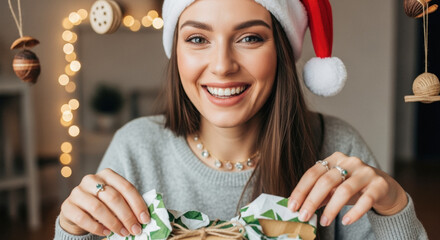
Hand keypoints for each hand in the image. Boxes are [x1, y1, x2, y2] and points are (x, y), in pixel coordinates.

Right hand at [59, 168, 150, 236]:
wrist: (78, 211)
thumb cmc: (103, 204)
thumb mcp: (116, 200)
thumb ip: (128, 204)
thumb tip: (145, 218)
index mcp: (108, 174)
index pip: (126, 187)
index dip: (137, 204)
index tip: (145, 219)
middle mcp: (91, 179)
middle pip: (113, 197)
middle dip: (127, 216)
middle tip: (135, 229)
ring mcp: (77, 192)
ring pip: (98, 208)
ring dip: (114, 223)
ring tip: (123, 232)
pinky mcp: (67, 206)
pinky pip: (83, 218)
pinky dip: (96, 227)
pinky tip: (106, 232)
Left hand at [287, 152, 407, 226]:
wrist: (384, 188)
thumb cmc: (353, 188)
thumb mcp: (334, 188)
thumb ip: (319, 194)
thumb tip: (299, 207)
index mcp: (334, 159)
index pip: (313, 173)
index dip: (300, 190)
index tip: (292, 206)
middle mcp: (350, 162)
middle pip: (326, 181)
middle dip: (312, 200)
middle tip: (303, 216)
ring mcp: (366, 172)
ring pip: (344, 190)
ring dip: (331, 208)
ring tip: (324, 222)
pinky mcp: (379, 185)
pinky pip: (366, 200)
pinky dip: (354, 212)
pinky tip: (345, 221)